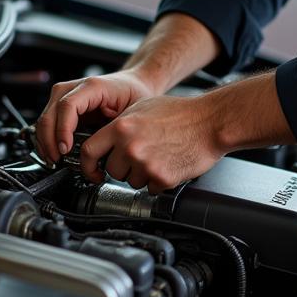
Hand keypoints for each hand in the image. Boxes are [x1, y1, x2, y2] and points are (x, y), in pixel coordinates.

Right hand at [34, 69, 154, 163]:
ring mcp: (64, 94)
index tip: (65, 150)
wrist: (132, 84)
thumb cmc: (133, 95)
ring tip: (54, 160)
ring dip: (45, 142)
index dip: (63, 130)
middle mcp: (73, 87)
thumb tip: (102, 151)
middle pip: (50, 114)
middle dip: (50, 141)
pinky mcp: (60, 104)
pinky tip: (52, 152)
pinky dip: (46, 139)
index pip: (68, 106)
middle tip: (57, 161)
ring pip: (44, 119)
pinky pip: (46, 122)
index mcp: (92, 86)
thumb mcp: (132, 111)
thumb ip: (115, 129)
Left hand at [78, 93, 225, 192]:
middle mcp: (130, 146)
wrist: (209, 122)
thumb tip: (104, 141)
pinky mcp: (162, 178)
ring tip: (158, 156)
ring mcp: (145, 164)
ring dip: (141, 174)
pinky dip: (158, 181)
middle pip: (111, 170)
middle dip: (122, 167)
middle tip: (140, 155)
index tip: (92, 171)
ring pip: (130, 181)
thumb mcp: (142, 107)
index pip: (89, 151)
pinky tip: (168, 163)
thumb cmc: (181, 113)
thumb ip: (119, 125)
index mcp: (121, 126)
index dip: (87, 165)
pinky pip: (150, 188)